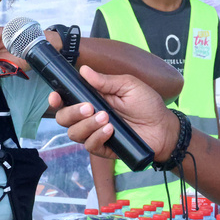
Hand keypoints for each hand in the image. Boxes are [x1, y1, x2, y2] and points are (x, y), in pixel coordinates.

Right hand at [52, 66, 178, 161]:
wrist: (163, 128)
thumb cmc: (148, 105)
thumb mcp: (129, 86)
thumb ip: (105, 81)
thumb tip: (84, 71)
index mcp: (93, 98)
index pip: (67, 99)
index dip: (56, 99)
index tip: (56, 96)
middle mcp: (90, 116)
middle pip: (64, 118)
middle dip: (72, 112)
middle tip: (89, 108)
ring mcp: (95, 133)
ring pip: (74, 133)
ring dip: (86, 125)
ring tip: (105, 118)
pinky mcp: (103, 148)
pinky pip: (90, 145)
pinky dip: (97, 137)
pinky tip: (110, 130)